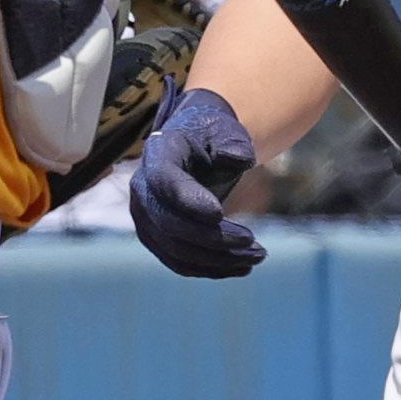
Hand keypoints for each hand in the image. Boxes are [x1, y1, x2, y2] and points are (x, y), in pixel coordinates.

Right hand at [129, 83, 265, 277]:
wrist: (197, 145)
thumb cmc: (214, 135)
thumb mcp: (227, 130)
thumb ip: (235, 143)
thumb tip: (239, 159)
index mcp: (159, 151)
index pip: (164, 180)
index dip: (188, 200)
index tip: (219, 214)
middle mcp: (142, 186)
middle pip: (170, 222)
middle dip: (212, 238)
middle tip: (252, 241)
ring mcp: (145, 216)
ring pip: (176, 250)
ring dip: (217, 259)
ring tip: (257, 256)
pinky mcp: (156, 237)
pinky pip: (180, 262)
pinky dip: (211, 268)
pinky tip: (242, 266)